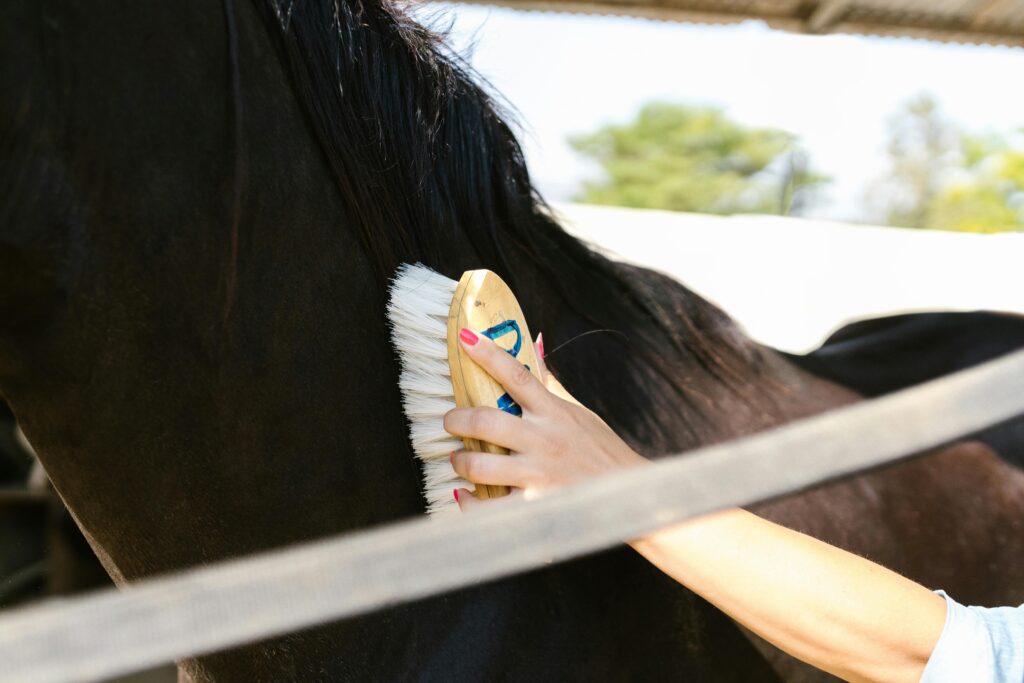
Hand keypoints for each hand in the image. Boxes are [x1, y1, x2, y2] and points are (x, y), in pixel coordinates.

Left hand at [443, 329, 646, 510]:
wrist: (628, 494)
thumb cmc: (601, 451)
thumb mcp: (579, 412)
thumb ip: (550, 386)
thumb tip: (534, 346)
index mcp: (554, 412)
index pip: (516, 375)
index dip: (488, 353)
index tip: (464, 337)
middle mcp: (544, 441)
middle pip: (486, 420)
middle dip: (457, 419)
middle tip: (451, 421)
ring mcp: (538, 475)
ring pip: (479, 465)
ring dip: (460, 460)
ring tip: (459, 460)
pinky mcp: (533, 507)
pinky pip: (487, 507)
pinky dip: (468, 502)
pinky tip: (464, 495)